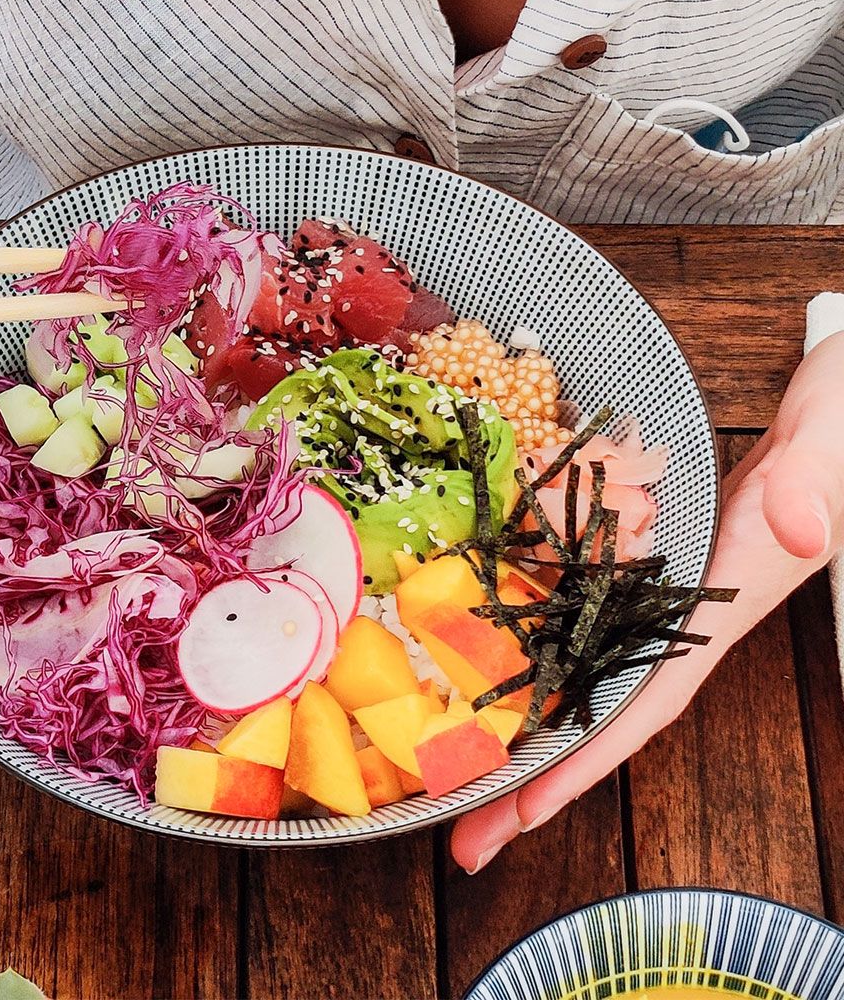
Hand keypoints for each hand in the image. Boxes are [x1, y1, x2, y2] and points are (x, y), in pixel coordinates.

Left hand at [451, 332, 843, 871]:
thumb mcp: (833, 434)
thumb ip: (815, 483)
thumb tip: (794, 532)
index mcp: (726, 599)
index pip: (648, 699)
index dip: (584, 760)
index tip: (520, 812)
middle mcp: (688, 608)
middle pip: (604, 707)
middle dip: (536, 775)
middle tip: (461, 834)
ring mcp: (665, 584)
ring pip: (588, 668)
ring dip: (528, 723)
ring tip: (461, 774)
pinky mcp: (650, 552)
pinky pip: (587, 617)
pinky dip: (541, 652)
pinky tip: (495, 668)